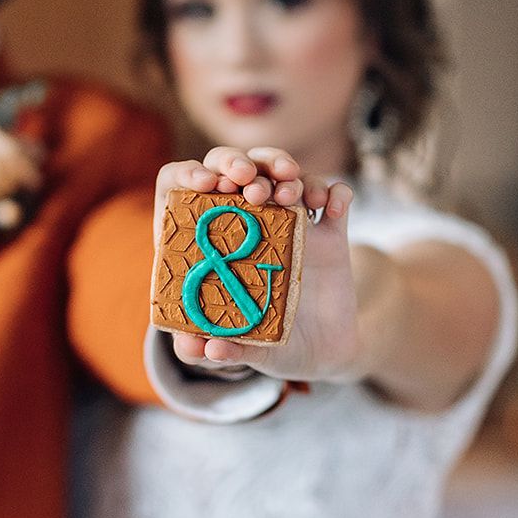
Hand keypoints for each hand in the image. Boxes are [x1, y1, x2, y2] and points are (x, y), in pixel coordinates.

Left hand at [159, 147, 358, 383]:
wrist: (320, 353)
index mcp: (211, 241)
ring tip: (290, 195)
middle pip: (234, 166)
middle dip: (241, 163)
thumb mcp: (238, 349)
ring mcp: (288, 221)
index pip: (183, 187)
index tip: (205, 184)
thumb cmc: (264, 344)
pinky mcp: (327, 231)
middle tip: (251, 186)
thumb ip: (216, 351)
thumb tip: (200, 349)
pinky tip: (331, 208)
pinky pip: (332, 195)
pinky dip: (333, 192)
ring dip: (284, 170)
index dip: (188, 175)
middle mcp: (246, 221)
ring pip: (282, 173)